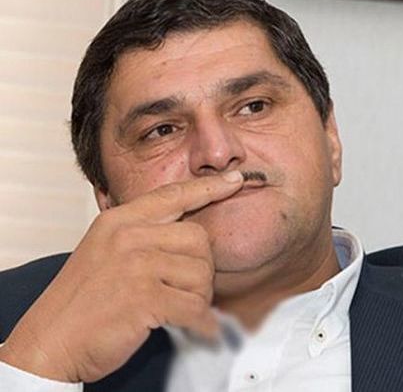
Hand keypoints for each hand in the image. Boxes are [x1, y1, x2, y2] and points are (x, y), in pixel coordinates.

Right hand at [0, 171, 242, 382]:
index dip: (208, 187)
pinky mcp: (145, 298)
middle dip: (202, 269)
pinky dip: (201, 323)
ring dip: (199, 298)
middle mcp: (128, 236)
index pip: (173, 195)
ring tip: (177, 310)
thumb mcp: (104, 251)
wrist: (48, 342)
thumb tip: (187, 233)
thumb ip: (140, 236)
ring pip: (201, 274)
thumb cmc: (80, 301)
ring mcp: (136, 265)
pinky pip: (194, 307)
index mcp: (118, 220)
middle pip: (199, 238)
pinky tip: (198, 329)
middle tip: (187, 291)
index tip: (234, 181)